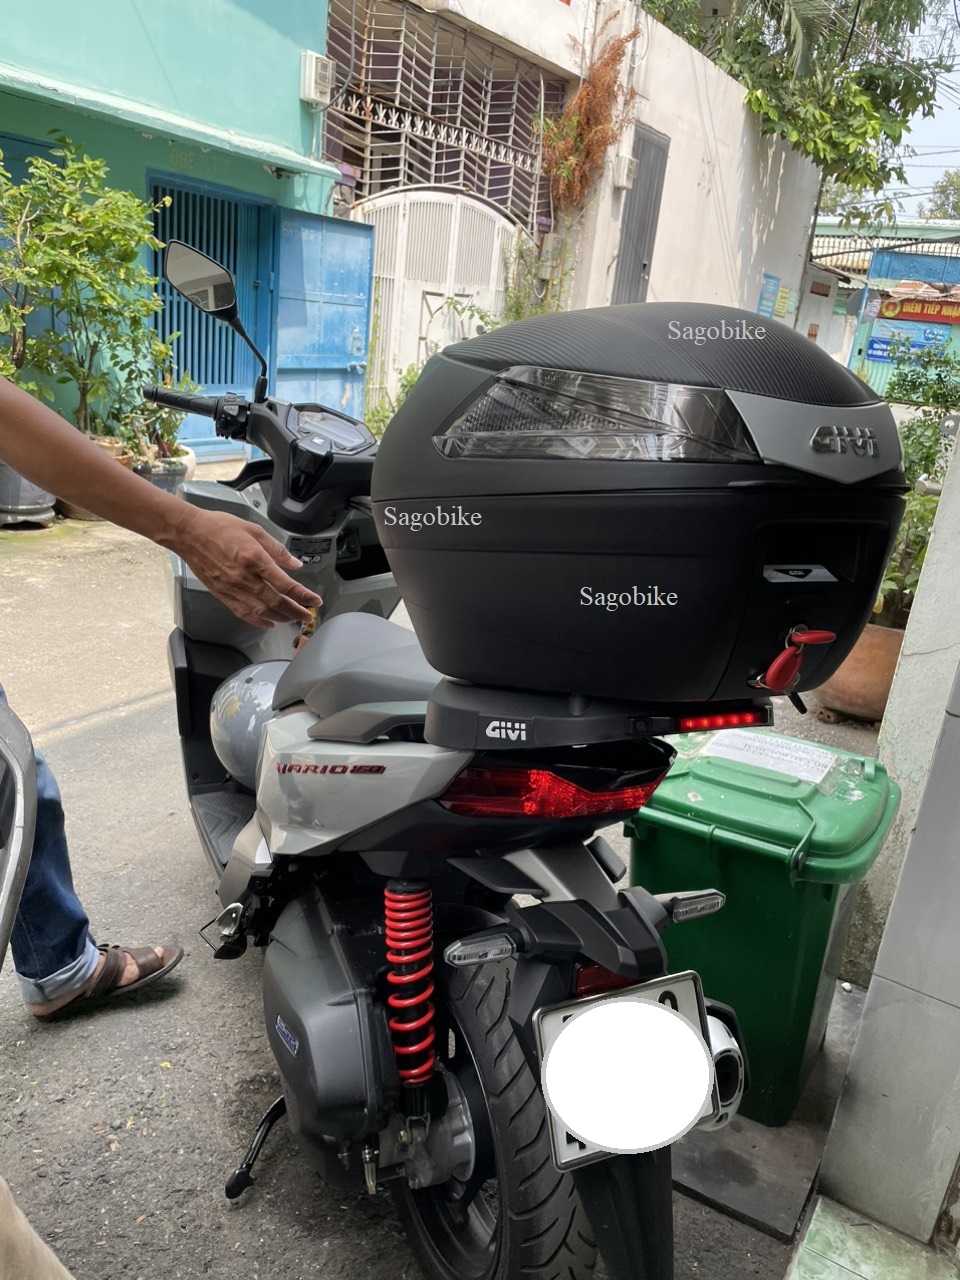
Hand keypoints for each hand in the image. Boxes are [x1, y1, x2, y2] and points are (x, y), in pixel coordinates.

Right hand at [171, 507, 321, 627]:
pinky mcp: (222, 594)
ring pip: (261, 611)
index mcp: (254, 559)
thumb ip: (277, 549)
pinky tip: (269, 622)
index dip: (303, 595)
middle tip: (308, 616)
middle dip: (296, 612)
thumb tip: (295, 564)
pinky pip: (243, 613)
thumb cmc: (218, 528)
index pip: (285, 584)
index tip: (314, 600)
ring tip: (293, 618)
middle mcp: (244, 578)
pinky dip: (259, 621)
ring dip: (280, 618)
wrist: (188, 534)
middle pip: (276, 602)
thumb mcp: (254, 530)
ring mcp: (232, 588)